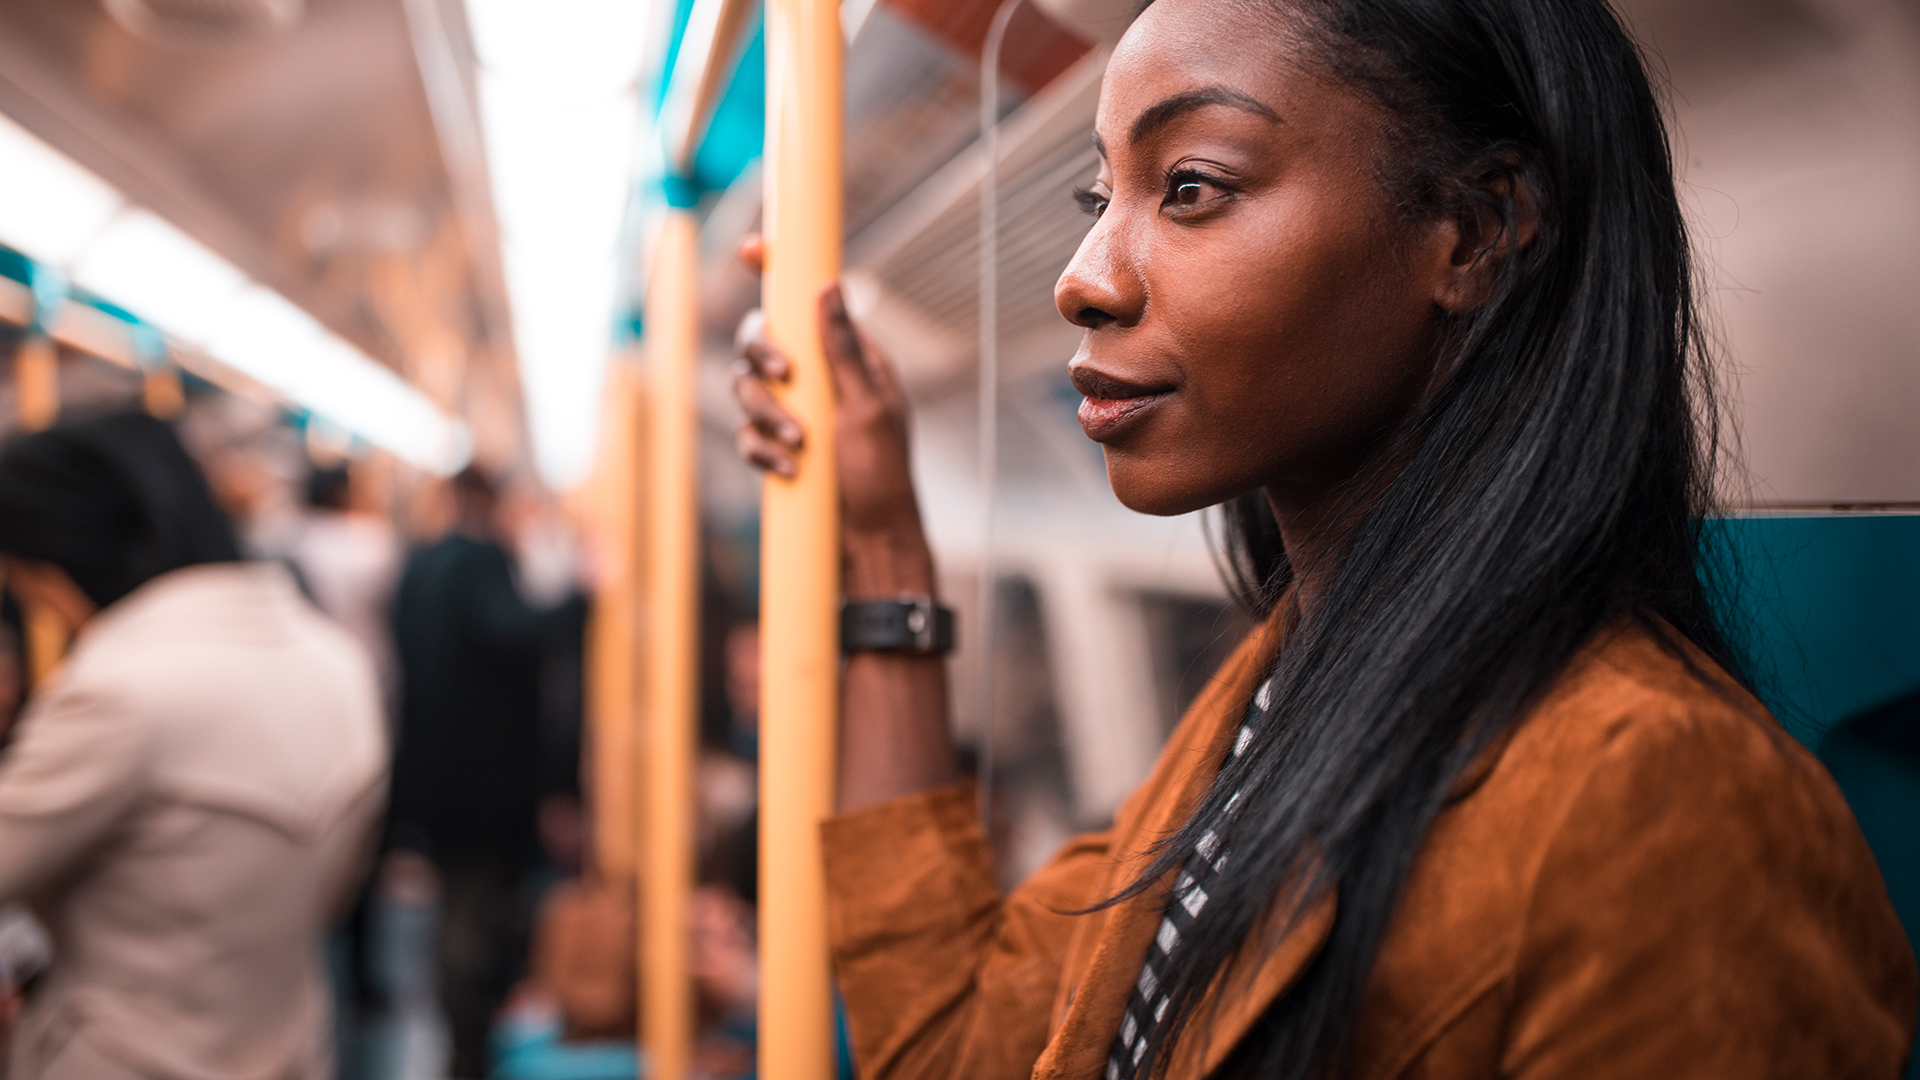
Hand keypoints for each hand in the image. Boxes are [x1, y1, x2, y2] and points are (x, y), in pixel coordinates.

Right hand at [732, 238, 934, 595]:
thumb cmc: (883, 478)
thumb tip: (827, 285)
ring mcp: (795, 413)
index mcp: (851, 360)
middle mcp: (820, 379)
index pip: (809, 303)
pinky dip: (761, 449)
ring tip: (798, 444)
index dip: (780, 272)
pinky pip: (746, 433)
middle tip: (784, 376)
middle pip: (762, 339)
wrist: (870, 545)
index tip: (754, 250)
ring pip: (746, 387)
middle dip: (763, 356)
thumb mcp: (869, 409)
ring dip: (765, 413)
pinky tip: (787, 470)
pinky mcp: (776, 447)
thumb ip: (844, 349)